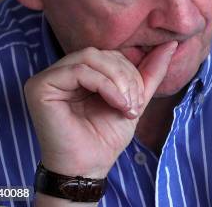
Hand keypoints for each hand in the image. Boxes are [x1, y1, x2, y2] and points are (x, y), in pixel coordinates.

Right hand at [24, 41, 177, 178]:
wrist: (90, 166)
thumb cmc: (106, 137)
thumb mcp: (135, 99)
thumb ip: (150, 72)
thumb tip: (172, 45)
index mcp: (80, 72)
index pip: (109, 55)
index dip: (130, 72)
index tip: (139, 100)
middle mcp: (61, 71)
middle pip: (100, 54)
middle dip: (126, 76)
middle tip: (134, 104)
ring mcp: (48, 77)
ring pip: (91, 57)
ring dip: (117, 81)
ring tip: (126, 105)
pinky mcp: (40, 86)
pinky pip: (78, 71)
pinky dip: (104, 85)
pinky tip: (116, 103)